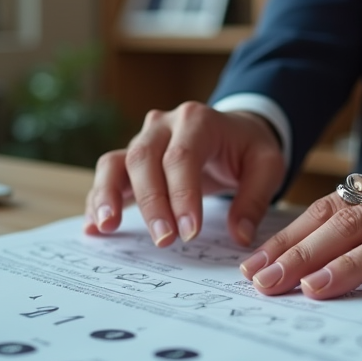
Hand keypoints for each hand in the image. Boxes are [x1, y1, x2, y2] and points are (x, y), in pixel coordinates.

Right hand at [84, 103, 284, 247]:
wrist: (233, 131)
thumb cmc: (248, 148)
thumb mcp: (267, 165)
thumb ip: (255, 198)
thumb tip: (240, 235)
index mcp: (198, 120)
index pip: (183, 156)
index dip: (183, 195)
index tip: (191, 232)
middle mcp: (163, 125)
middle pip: (145, 159)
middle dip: (152, 203)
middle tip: (164, 240)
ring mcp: (142, 140)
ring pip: (115, 163)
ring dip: (107, 196)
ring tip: (107, 227)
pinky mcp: (129, 161)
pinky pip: (107, 176)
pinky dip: (98, 201)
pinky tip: (94, 229)